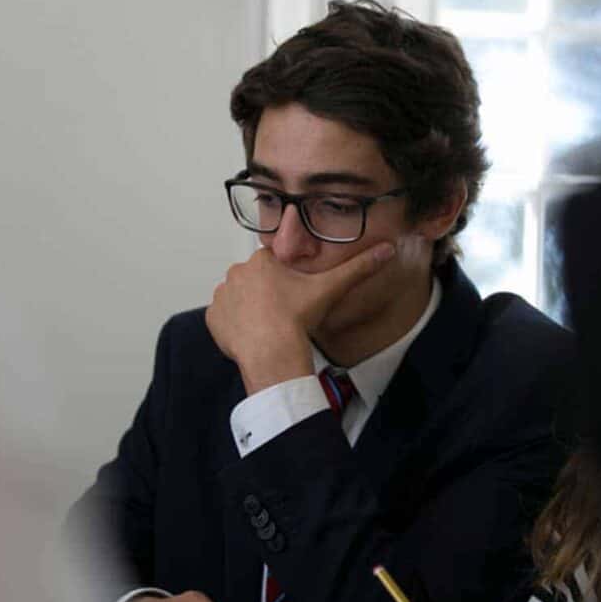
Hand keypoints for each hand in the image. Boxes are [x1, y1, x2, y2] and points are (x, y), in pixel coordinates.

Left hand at [206, 239, 397, 393]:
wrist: (272, 352)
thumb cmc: (298, 318)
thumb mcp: (331, 288)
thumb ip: (359, 268)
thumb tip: (388, 249)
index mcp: (261, 260)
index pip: (274, 266)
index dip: (286, 283)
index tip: (295, 300)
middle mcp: (236, 272)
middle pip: (255, 282)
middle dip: (268, 296)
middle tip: (284, 315)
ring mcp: (221, 296)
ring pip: (239, 299)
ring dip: (250, 309)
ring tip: (269, 327)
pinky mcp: (212, 319)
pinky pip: (224, 318)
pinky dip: (235, 326)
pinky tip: (252, 335)